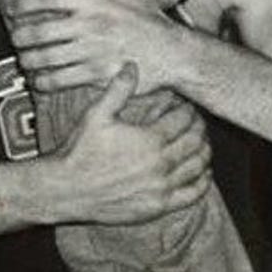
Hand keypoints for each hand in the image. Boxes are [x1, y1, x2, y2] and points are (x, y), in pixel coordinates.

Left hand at [6, 0, 190, 95]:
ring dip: (28, 60)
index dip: (24, 3)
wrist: (175, 53)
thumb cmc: (153, 20)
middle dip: (20, 36)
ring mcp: (92, 51)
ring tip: (25, 60)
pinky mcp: (97, 74)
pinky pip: (59, 80)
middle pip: (39, 30)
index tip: (13, 9)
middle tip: (16, 38)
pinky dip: (43, 81)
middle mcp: (90, 24)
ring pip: (45, 58)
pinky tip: (39, 80)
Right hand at [52, 65, 213, 226]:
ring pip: (198, 166)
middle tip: (195, 121)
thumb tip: (133, 65)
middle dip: (199, 127)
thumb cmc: (80, 151)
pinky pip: (193, 194)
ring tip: (200, 142)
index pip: (183, 120)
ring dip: (204, 151)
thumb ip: (118, 89)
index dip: (188, 110)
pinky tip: (202, 171)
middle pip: (196, 141)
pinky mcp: (159, 206)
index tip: (185, 105)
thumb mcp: (96, 115)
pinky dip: (203, 180)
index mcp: (150, 140)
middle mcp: (161, 165)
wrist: (67, 190)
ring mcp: (162, 188)